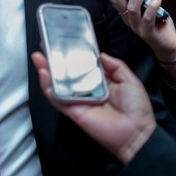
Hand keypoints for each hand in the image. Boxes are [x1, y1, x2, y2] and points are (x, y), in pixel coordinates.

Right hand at [32, 52, 155, 163]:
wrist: (137, 132)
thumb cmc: (136, 108)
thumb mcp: (128, 79)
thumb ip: (114, 64)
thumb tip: (99, 53)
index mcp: (100, 81)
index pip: (82, 66)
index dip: (72, 55)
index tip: (63, 43)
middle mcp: (87, 90)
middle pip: (66, 73)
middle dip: (54, 61)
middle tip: (44, 46)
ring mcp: (79, 100)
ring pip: (58, 85)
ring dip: (46, 71)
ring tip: (38, 57)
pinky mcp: (73, 111)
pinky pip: (58, 99)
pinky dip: (48, 87)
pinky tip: (44, 74)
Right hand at [98, 0, 175, 62]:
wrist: (167, 44)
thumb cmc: (157, 22)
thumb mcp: (145, 4)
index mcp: (125, 12)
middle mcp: (128, 19)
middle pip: (117, 2)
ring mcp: (137, 27)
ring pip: (131, 9)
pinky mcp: (148, 33)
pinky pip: (147, 18)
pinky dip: (152, 6)